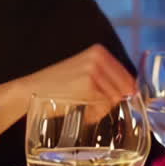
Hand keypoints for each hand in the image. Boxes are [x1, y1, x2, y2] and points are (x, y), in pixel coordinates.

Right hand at [0, 44, 136, 135]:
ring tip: (83, 105)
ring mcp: (93, 71)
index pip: (128, 77)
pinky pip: (103, 107)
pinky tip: (80, 109)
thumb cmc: (59, 85)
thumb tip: (133, 91)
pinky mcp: (87, 86)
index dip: (126, 92)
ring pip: (114, 99)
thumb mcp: (84, 72)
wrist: (31, 90)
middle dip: (111, 102)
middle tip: (91, 103)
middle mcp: (98, 58)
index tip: (118, 100)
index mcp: (100, 52)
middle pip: (124, 89)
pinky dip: (94, 114)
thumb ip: (107, 77)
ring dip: (101, 109)